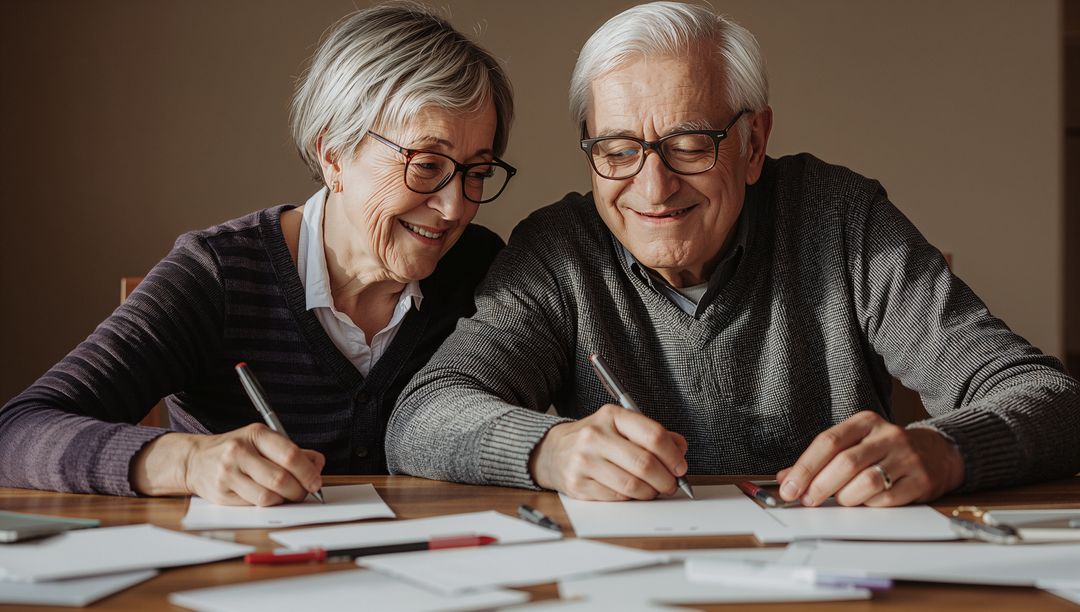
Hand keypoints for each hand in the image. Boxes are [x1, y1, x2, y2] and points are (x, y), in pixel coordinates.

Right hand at [132, 424, 324, 505]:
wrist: (195, 460)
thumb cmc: (236, 449)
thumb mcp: (263, 441)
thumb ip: (292, 451)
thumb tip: (317, 463)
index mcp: (255, 434)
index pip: (289, 455)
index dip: (308, 472)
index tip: (316, 481)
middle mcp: (239, 452)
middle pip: (280, 479)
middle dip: (299, 490)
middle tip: (305, 491)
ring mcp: (228, 474)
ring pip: (268, 497)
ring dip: (285, 500)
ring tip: (287, 495)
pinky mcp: (222, 494)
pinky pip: (254, 505)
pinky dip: (269, 505)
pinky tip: (270, 497)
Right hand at [528, 404, 688, 500]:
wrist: (553, 451)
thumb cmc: (594, 439)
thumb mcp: (621, 426)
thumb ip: (652, 434)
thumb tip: (680, 448)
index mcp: (611, 416)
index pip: (652, 435)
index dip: (673, 455)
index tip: (680, 466)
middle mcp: (595, 436)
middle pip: (644, 463)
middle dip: (666, 479)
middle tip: (671, 484)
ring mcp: (584, 461)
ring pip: (632, 485)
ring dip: (651, 492)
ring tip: (653, 490)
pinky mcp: (578, 485)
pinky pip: (617, 498)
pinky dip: (631, 499)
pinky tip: (632, 492)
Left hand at [775, 411, 963, 506]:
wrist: (938, 453)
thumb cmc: (885, 451)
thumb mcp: (854, 444)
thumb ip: (820, 459)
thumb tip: (785, 479)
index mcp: (865, 422)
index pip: (828, 442)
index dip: (804, 467)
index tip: (788, 488)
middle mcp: (887, 435)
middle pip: (845, 462)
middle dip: (819, 485)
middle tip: (807, 500)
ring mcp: (906, 457)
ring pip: (866, 482)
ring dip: (845, 497)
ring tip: (839, 501)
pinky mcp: (921, 480)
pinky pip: (887, 499)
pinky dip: (869, 505)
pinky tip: (865, 503)